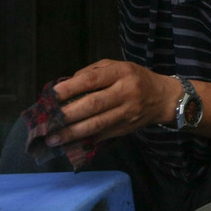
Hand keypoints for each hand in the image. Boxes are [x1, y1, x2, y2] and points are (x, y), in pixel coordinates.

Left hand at [48, 60, 179, 147]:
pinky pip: (102, 135)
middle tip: (47, 123)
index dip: (70, 88)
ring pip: (97, 124)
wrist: (163, 98)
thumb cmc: (135, 78)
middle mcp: (125, 92)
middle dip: (68, 115)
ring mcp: (126, 113)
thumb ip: (92, 72)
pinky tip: (69, 144)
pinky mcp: (126, 128)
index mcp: (121, 73)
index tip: (51, 96)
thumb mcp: (117, 66)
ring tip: (53, 139)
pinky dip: (84, 139)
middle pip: (93, 105)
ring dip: (72, 133)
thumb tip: (66, 85)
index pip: (92, 80)